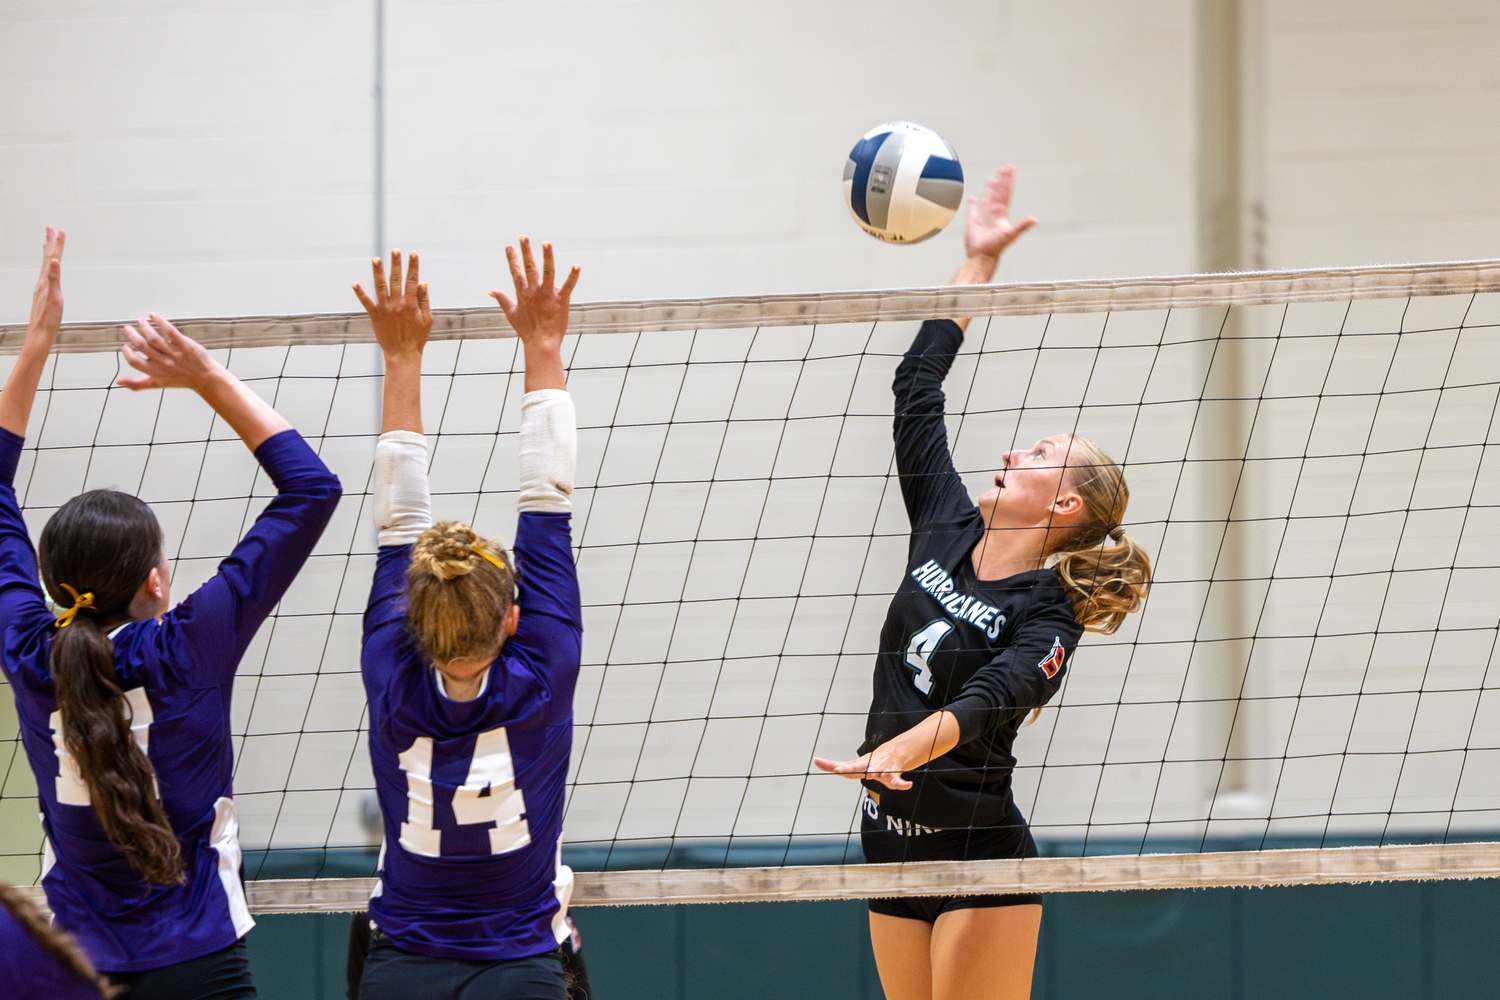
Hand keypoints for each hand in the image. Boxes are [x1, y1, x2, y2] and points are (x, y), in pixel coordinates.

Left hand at [28, 226, 65, 340]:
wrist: (40, 332)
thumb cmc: (48, 317)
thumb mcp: (54, 297)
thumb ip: (54, 278)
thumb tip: (54, 261)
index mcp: (46, 280)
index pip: (53, 258)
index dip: (57, 244)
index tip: (60, 230)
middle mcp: (42, 281)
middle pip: (47, 258)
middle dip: (50, 243)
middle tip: (51, 228)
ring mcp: (42, 286)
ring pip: (46, 265)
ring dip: (48, 253)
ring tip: (48, 244)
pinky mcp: (43, 293)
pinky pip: (46, 274)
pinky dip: (48, 266)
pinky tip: (48, 269)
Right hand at [118, 315, 222, 391]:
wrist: (206, 377)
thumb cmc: (181, 379)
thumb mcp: (158, 384)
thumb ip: (138, 384)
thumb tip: (119, 382)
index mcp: (155, 372)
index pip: (134, 362)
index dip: (127, 353)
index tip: (126, 345)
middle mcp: (164, 363)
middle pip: (142, 346)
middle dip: (132, 335)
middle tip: (128, 329)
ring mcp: (175, 353)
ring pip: (154, 338)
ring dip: (145, 327)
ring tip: (140, 321)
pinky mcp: (185, 345)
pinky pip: (171, 332)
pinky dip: (161, 322)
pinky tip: (153, 316)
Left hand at [354, 250, 431, 362]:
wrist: (402, 355)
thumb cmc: (417, 338)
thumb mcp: (427, 319)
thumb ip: (424, 301)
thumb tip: (423, 283)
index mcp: (411, 304)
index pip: (412, 281)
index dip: (413, 267)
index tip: (413, 254)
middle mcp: (398, 304)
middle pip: (396, 280)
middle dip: (396, 264)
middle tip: (395, 251)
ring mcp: (385, 309)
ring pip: (381, 287)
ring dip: (378, 273)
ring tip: (376, 260)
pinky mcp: (375, 316)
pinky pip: (366, 303)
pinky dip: (360, 293)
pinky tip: (354, 283)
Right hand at [490, 237, 578, 353]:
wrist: (541, 343)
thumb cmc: (527, 330)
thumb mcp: (511, 314)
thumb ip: (502, 300)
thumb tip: (492, 291)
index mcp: (523, 294)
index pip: (516, 272)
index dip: (513, 259)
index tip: (509, 247)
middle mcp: (535, 292)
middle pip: (530, 268)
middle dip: (526, 251)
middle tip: (524, 237)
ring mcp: (548, 295)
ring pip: (548, 272)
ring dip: (547, 257)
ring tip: (546, 243)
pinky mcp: (561, 300)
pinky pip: (568, 286)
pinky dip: (573, 276)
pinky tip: (577, 266)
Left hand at [813, 750, 913, 791]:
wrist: (894, 753)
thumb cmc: (873, 762)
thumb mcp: (858, 765)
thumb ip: (842, 767)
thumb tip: (817, 761)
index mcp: (859, 765)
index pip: (842, 766)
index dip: (830, 765)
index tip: (818, 761)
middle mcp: (868, 766)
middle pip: (856, 768)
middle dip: (848, 769)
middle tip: (838, 769)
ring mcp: (880, 770)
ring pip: (877, 773)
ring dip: (875, 774)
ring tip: (874, 775)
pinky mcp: (893, 775)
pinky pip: (897, 781)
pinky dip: (902, 784)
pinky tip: (907, 785)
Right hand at [963, 165, 1037, 265]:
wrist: (982, 256)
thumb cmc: (996, 247)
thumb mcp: (1011, 235)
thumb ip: (1023, 226)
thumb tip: (1035, 220)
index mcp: (1002, 214)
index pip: (1006, 193)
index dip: (1007, 181)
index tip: (1010, 169)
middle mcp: (993, 214)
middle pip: (998, 194)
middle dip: (1001, 181)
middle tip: (1004, 169)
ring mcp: (983, 218)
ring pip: (987, 199)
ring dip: (989, 190)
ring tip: (991, 180)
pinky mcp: (972, 222)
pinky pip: (972, 210)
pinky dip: (972, 204)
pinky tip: (972, 198)